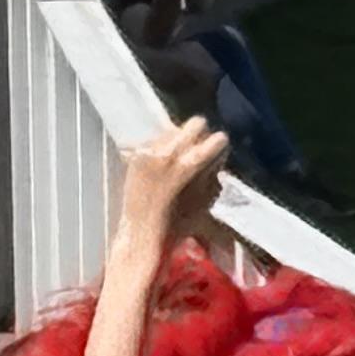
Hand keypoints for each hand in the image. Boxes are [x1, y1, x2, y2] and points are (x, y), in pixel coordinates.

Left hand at [117, 118, 227, 248]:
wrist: (141, 231)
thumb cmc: (179, 222)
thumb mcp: (208, 196)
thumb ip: (213, 172)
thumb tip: (215, 157)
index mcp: (194, 163)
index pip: (218, 139)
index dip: (217, 147)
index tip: (214, 154)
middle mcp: (172, 153)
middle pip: (196, 124)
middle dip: (198, 135)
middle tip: (194, 150)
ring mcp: (151, 152)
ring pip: (173, 131)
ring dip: (175, 142)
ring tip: (171, 163)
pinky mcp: (135, 155)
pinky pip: (153, 142)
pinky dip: (156, 151)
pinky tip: (155, 168)